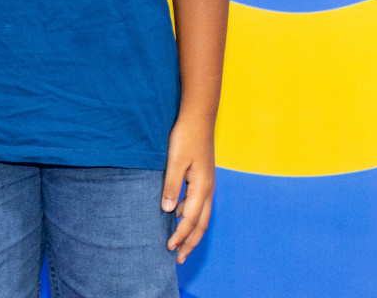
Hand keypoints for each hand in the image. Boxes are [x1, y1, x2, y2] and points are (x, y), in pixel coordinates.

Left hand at [162, 114, 215, 263]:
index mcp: (202, 187)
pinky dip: (191, 216)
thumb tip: (168, 211)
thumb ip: (172, 186)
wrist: (198, 117)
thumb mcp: (175, 161)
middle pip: (201, 224)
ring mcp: (207, 184)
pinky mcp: (204, 178)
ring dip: (191, 231)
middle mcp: (208, 189)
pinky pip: (199, 204)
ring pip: (202, 215)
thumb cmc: (186, 137)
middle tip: (179, 258)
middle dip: (190, 242)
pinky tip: (178, 215)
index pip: (191, 220)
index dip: (180, 236)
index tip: (169, 248)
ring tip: (180, 243)